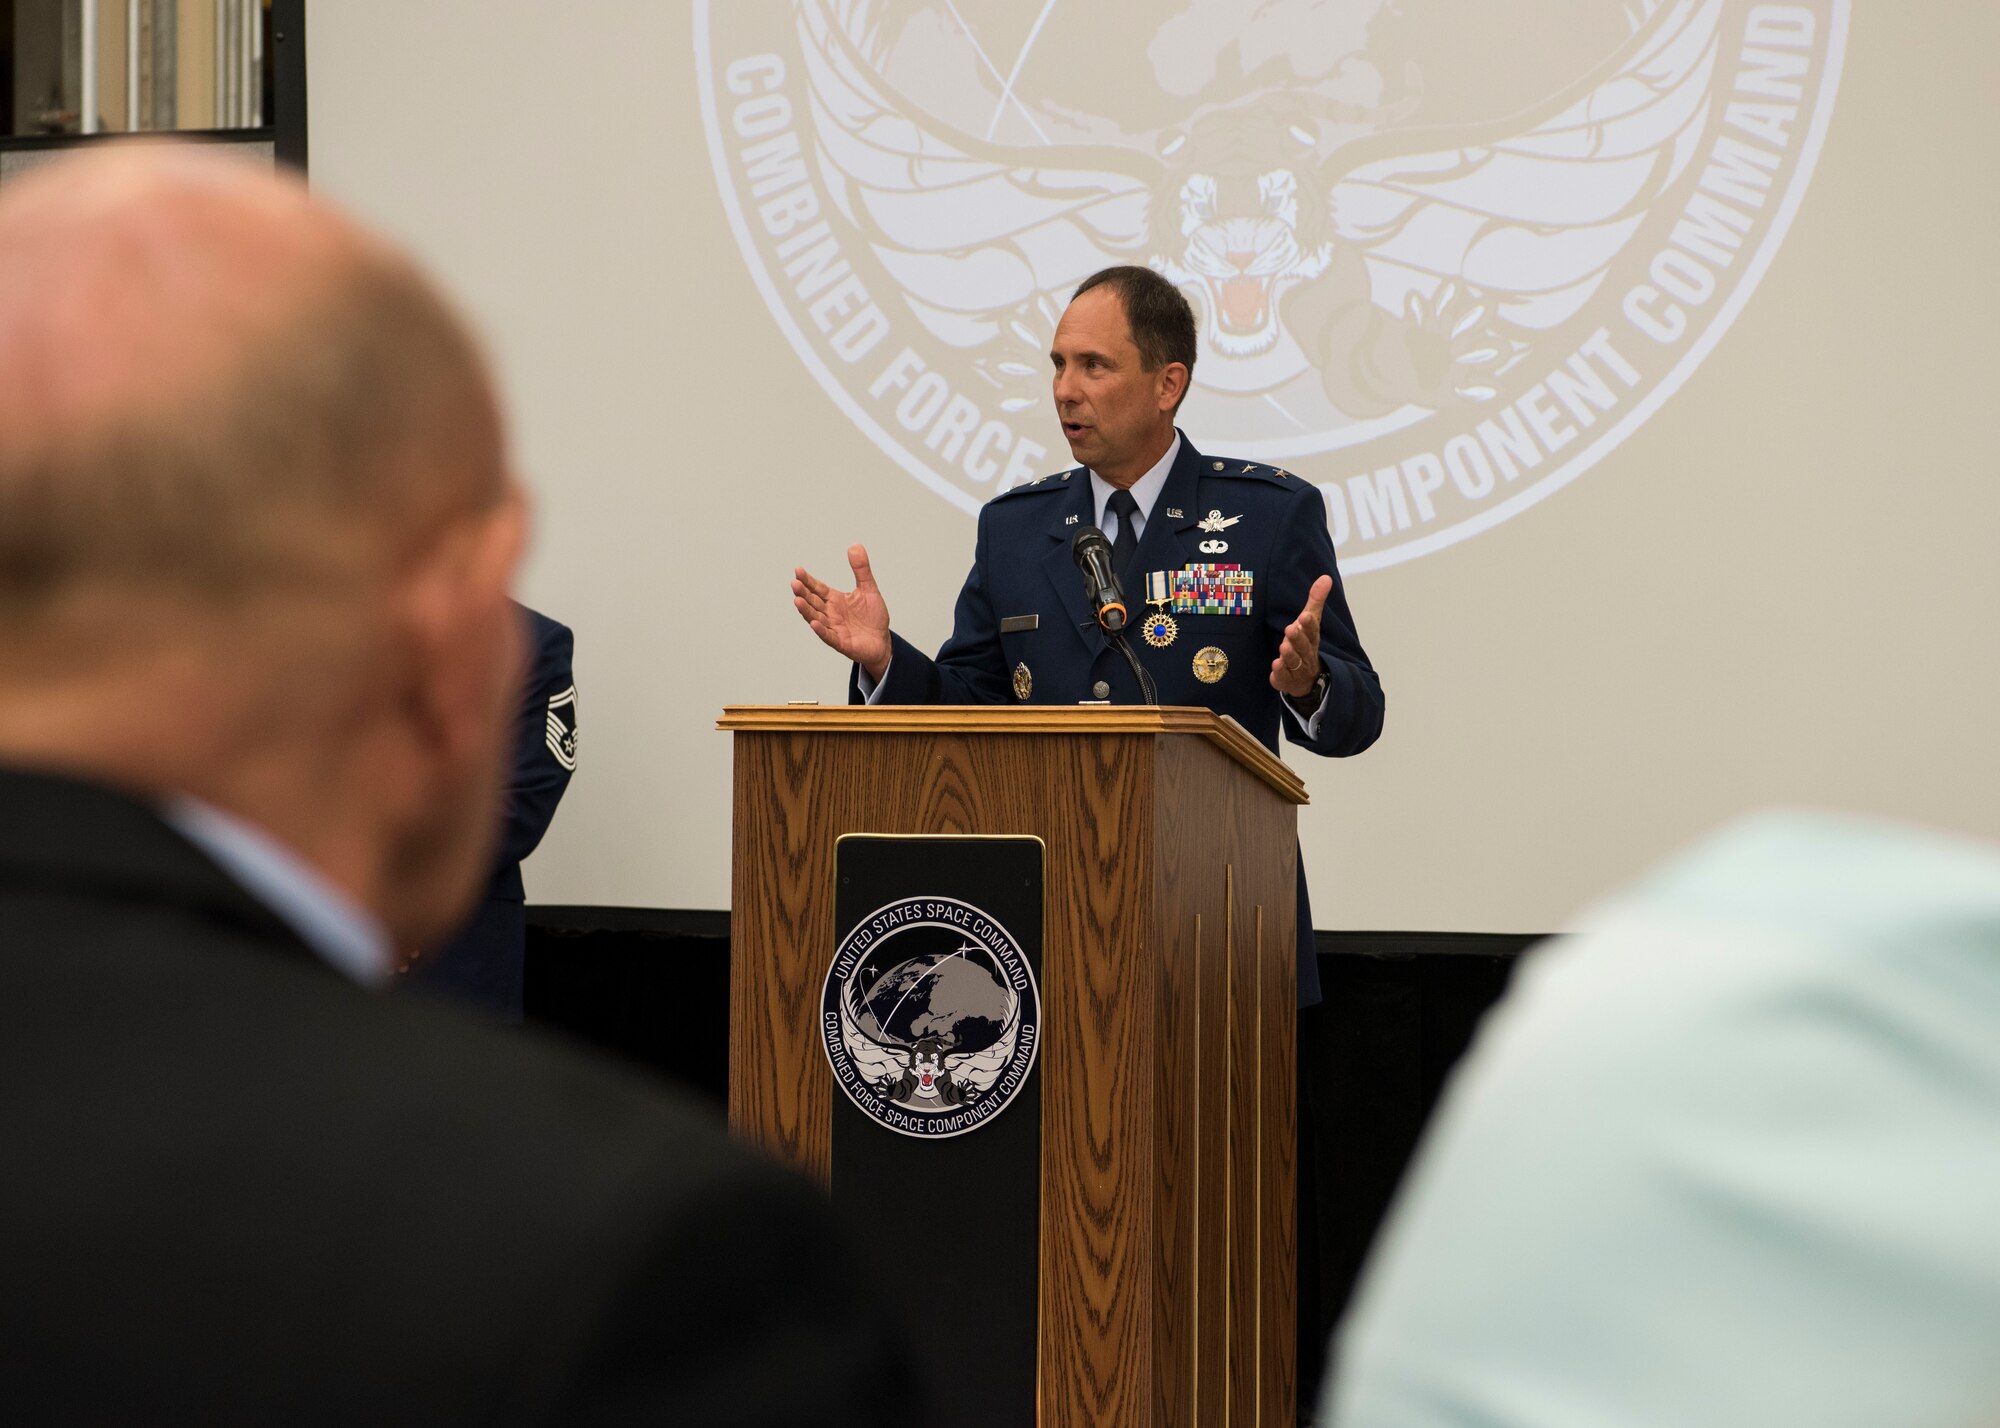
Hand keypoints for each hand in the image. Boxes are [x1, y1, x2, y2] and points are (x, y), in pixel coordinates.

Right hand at [793, 544, 892, 682]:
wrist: (882, 640)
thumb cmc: (873, 617)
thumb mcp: (869, 589)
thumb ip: (861, 569)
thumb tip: (855, 546)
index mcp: (835, 600)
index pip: (817, 588)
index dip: (808, 580)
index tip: (798, 570)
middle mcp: (830, 613)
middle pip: (813, 602)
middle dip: (803, 593)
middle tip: (794, 583)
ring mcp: (834, 628)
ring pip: (816, 618)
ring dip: (806, 610)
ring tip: (797, 600)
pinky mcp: (841, 643)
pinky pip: (829, 636)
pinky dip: (821, 630)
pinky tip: (814, 623)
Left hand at [1270, 574, 1331, 698]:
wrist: (1307, 678)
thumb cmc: (1306, 643)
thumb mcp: (1310, 621)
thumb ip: (1315, 600)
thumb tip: (1326, 577)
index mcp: (1312, 639)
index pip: (1313, 631)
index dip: (1309, 624)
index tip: (1304, 616)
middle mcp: (1306, 654)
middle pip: (1303, 646)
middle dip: (1298, 638)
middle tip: (1291, 629)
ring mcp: (1297, 668)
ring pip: (1294, 662)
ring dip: (1289, 655)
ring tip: (1283, 647)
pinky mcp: (1286, 679)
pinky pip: (1284, 677)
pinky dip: (1280, 672)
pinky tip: (1275, 665)